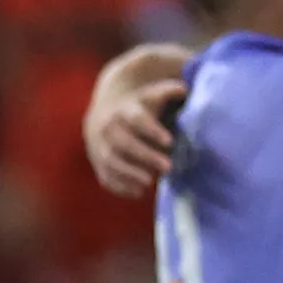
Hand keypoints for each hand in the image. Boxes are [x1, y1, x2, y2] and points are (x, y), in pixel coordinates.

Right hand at [86, 81, 183, 198]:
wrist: (102, 116)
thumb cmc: (137, 108)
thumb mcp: (151, 96)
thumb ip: (168, 92)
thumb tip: (184, 90)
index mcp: (125, 111)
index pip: (138, 120)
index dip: (153, 130)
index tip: (170, 142)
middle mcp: (109, 129)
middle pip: (125, 144)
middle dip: (146, 156)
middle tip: (169, 167)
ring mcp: (100, 148)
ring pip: (112, 162)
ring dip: (130, 174)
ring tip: (150, 182)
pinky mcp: (98, 164)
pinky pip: (106, 177)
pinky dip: (120, 187)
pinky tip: (138, 192)